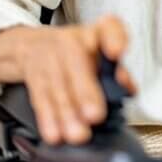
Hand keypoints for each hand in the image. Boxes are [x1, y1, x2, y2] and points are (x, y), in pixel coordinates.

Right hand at [0, 14, 136, 144]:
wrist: (33, 46)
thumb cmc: (76, 53)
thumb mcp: (99, 55)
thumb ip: (117, 72)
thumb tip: (128, 89)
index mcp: (96, 33)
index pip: (109, 27)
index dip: (114, 38)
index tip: (117, 52)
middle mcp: (71, 40)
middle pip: (77, 61)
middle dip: (86, 92)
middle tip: (95, 115)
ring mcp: (49, 55)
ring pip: (58, 85)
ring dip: (67, 113)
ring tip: (78, 134)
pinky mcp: (33, 74)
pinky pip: (40, 97)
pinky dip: (48, 118)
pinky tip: (54, 133)